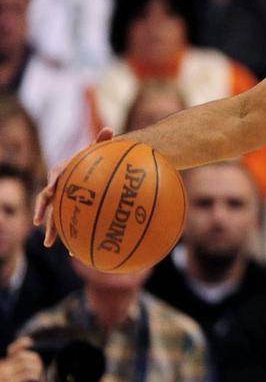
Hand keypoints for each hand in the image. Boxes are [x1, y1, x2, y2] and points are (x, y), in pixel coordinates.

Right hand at [0, 340, 42, 381]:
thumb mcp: (8, 374)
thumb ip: (14, 364)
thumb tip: (29, 353)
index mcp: (3, 364)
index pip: (12, 350)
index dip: (21, 343)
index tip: (30, 341)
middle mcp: (3, 367)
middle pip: (23, 356)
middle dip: (35, 359)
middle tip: (40, 365)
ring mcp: (7, 375)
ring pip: (27, 364)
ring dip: (36, 367)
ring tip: (39, 372)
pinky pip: (27, 375)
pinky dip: (34, 375)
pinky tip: (36, 379)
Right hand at [33, 127, 113, 246]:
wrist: (91, 172)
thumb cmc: (94, 161)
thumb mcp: (96, 151)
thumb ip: (101, 142)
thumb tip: (108, 128)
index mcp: (63, 173)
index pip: (54, 177)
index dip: (51, 183)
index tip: (51, 189)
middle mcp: (58, 188)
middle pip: (48, 201)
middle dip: (43, 212)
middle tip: (40, 223)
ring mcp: (62, 201)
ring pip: (54, 217)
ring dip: (52, 230)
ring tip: (49, 244)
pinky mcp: (69, 212)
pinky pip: (68, 225)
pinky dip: (71, 237)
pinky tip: (75, 253)